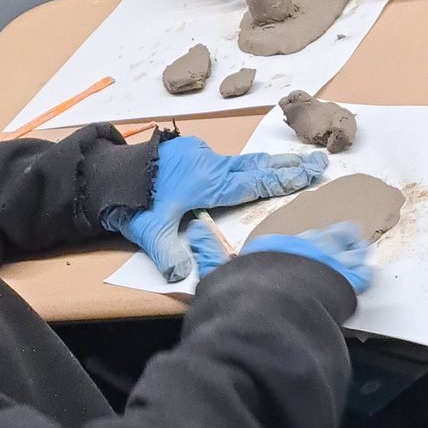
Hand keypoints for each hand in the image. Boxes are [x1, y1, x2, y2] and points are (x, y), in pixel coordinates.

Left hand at [102, 137, 327, 282]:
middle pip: (258, 166)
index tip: (311, 175)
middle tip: (320, 162)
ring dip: (269, 163)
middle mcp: (211, 165)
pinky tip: (251, 167)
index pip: (255, 183)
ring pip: (243, 161)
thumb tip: (183, 276)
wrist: (108, 171)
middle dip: (289, 166)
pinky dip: (246, 163)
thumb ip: (170, 253)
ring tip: (295, 163)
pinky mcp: (189, 152)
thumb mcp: (151, 231)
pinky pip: (225, 159)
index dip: (284, 180)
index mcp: (209, 182)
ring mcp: (201, 155)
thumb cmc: (132, 201)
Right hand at [188, 219, 370, 291]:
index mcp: (277, 243)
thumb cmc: (243, 294)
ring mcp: (326, 263)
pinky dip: (363, 270)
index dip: (307, 232)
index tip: (315, 229)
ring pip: (345, 250)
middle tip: (346, 231)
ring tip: (360, 246)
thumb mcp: (218, 273)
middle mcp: (303, 246)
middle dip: (335, 234)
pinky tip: (367, 269)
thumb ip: (208, 251)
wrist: (269, 313)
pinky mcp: (345, 282)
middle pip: (324, 236)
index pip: (294, 233)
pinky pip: (360, 273)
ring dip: (352, 248)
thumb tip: (195, 228)